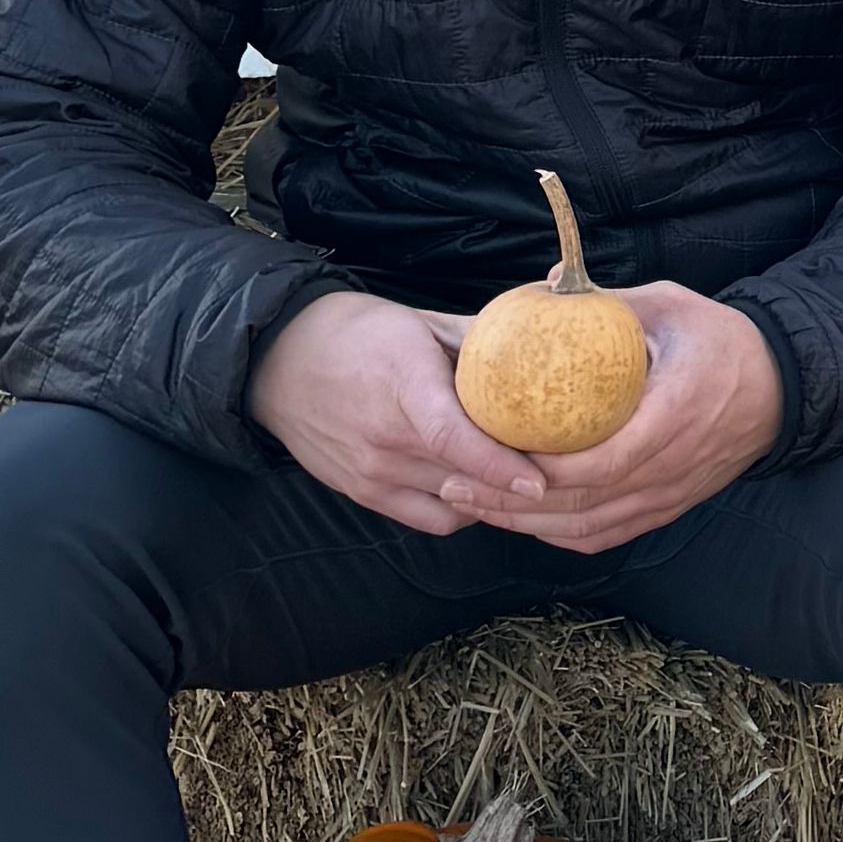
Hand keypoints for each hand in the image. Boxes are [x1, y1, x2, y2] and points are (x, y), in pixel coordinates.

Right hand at [250, 289, 550, 538]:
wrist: (278, 362)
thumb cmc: (361, 334)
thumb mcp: (423, 323)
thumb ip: (482, 340)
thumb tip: (549, 334)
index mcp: (402, 386)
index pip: (451, 437)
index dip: (498, 464)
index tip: (540, 480)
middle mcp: (383, 439)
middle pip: (461, 477)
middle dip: (515, 482)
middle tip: (563, 473)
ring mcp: (370, 472)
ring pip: (452, 505)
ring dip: (490, 500)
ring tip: (524, 480)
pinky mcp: (362, 493)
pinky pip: (428, 518)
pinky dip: (463, 509)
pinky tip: (483, 488)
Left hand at [462, 286, 786, 556]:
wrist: (781, 387)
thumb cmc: (721, 340)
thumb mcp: (671, 305)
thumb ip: (609, 301)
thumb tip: (544, 282)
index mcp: (675, 413)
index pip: (602, 460)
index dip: (541, 468)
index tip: (489, 450)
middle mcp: (672, 466)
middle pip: (582, 505)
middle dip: (511, 501)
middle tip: (455, 483)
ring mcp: (670, 494)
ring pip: (588, 527)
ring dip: (526, 523)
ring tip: (473, 504)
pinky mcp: (668, 507)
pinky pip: (607, 534)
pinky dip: (560, 534)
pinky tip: (523, 520)